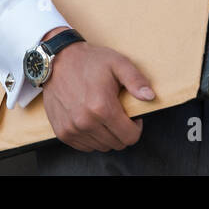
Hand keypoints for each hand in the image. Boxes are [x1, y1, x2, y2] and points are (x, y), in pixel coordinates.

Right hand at [38, 28, 154, 151]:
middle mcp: (85, 122)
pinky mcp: (62, 132)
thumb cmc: (89, 61)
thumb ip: (136, 81)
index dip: (136, 127)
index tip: (132, 116)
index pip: (129, 137)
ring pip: (101, 147)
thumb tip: (150, 97)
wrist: (58, 61)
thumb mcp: (118, 63)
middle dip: (123, 131)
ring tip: (104, 115)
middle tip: (118, 113)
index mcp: (102, 107)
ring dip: (107, 135)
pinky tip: (92, 120)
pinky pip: (85, 147)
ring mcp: (72, 129)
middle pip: (117, 144)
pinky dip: (92, 137)